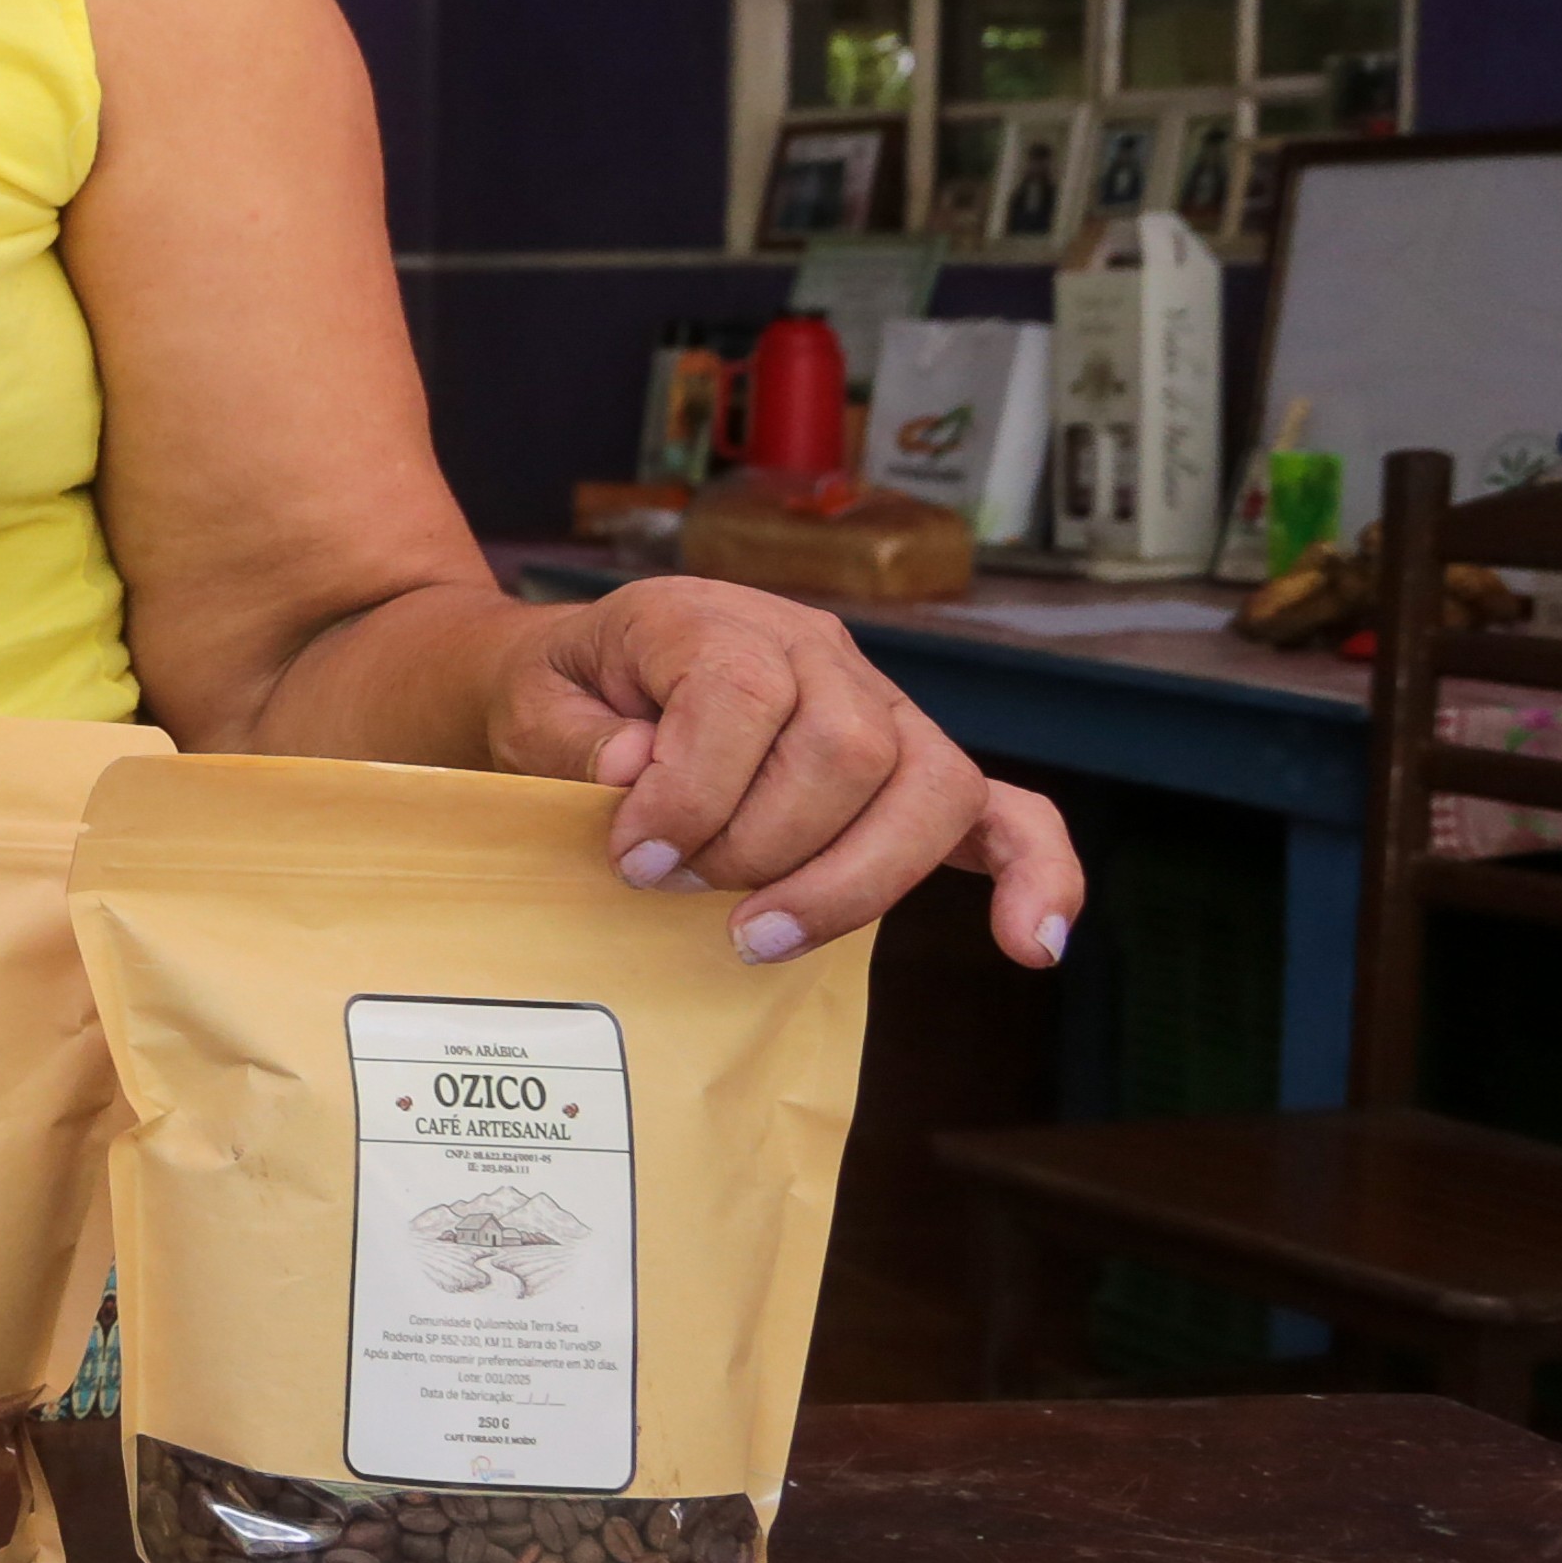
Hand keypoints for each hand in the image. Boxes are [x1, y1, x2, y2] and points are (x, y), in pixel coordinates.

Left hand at [491, 580, 1082, 968]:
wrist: (580, 681)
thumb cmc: (561, 698)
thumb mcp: (528, 704)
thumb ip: (570, 737)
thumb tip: (640, 768)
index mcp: (713, 618)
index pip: (743, 693)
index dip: (691, 790)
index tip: (634, 856)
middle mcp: (815, 650)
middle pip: (849, 750)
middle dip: (763, 846)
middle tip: (676, 887)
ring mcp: (879, 706)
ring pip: (928, 788)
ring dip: (846, 882)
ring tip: (755, 935)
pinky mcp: (912, 769)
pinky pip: (1009, 814)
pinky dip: (1033, 875)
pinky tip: (1030, 944)